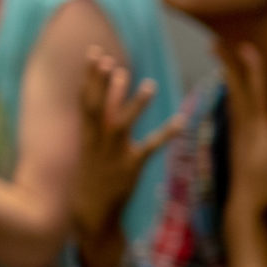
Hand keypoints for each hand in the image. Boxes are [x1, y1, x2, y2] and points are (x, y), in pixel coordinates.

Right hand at [72, 47, 181, 266]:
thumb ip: (99, 121)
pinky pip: (150, 148)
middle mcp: (97, 141)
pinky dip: (166, 134)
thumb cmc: (94, 175)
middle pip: (97, 107)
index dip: (90, 76)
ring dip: (135, 105)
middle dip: (101, 83)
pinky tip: (181, 120)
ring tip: (150, 84)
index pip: (86, 100)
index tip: (95, 52)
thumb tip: (108, 94)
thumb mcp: (91, 147)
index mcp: (87, 135)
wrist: (90, 213)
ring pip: (122, 125)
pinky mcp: (131, 168)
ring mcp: (113, 154)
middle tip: (108, 58)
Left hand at [220, 42, 266, 217]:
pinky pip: (234, 111)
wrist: (246, 207)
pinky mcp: (239, 143)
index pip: (254, 91)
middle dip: (228, 65)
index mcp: (257, 127)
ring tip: (221, 59)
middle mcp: (245, 127)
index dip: (251, 68)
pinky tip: (232, 92)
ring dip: (228, 77)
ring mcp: (240, 135)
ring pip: (233, 99)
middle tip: (216, 42)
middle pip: (236, 90)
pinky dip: (232, 96)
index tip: (244, 45)